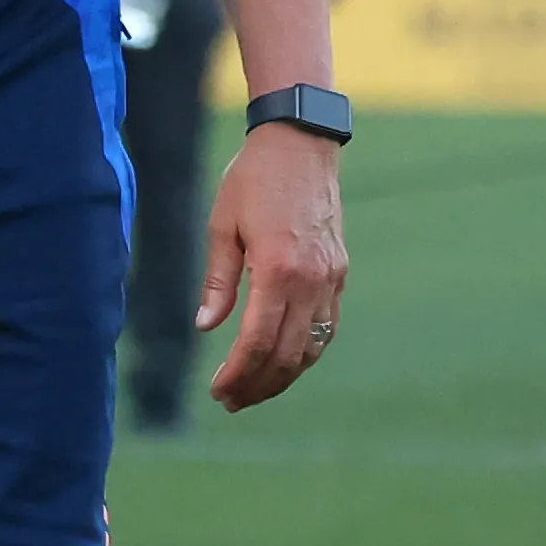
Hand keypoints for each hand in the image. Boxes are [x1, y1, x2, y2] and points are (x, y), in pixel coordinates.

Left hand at [192, 124, 347, 410]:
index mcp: (278, 270)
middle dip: (258, 386)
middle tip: (230, 401)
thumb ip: (217, 282)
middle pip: (288, 356)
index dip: (237, 375)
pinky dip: (303, 351)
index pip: (258, 342)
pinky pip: (325, 328)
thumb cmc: (253, 180)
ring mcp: (331, 279)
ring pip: (311, 348)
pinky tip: (280, 360)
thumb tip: (207, 328)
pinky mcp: (339, 273)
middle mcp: (311, 280)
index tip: (218, 392)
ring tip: (252, 389)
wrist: (301, 143)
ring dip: (283, 376)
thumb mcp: (222, 226)